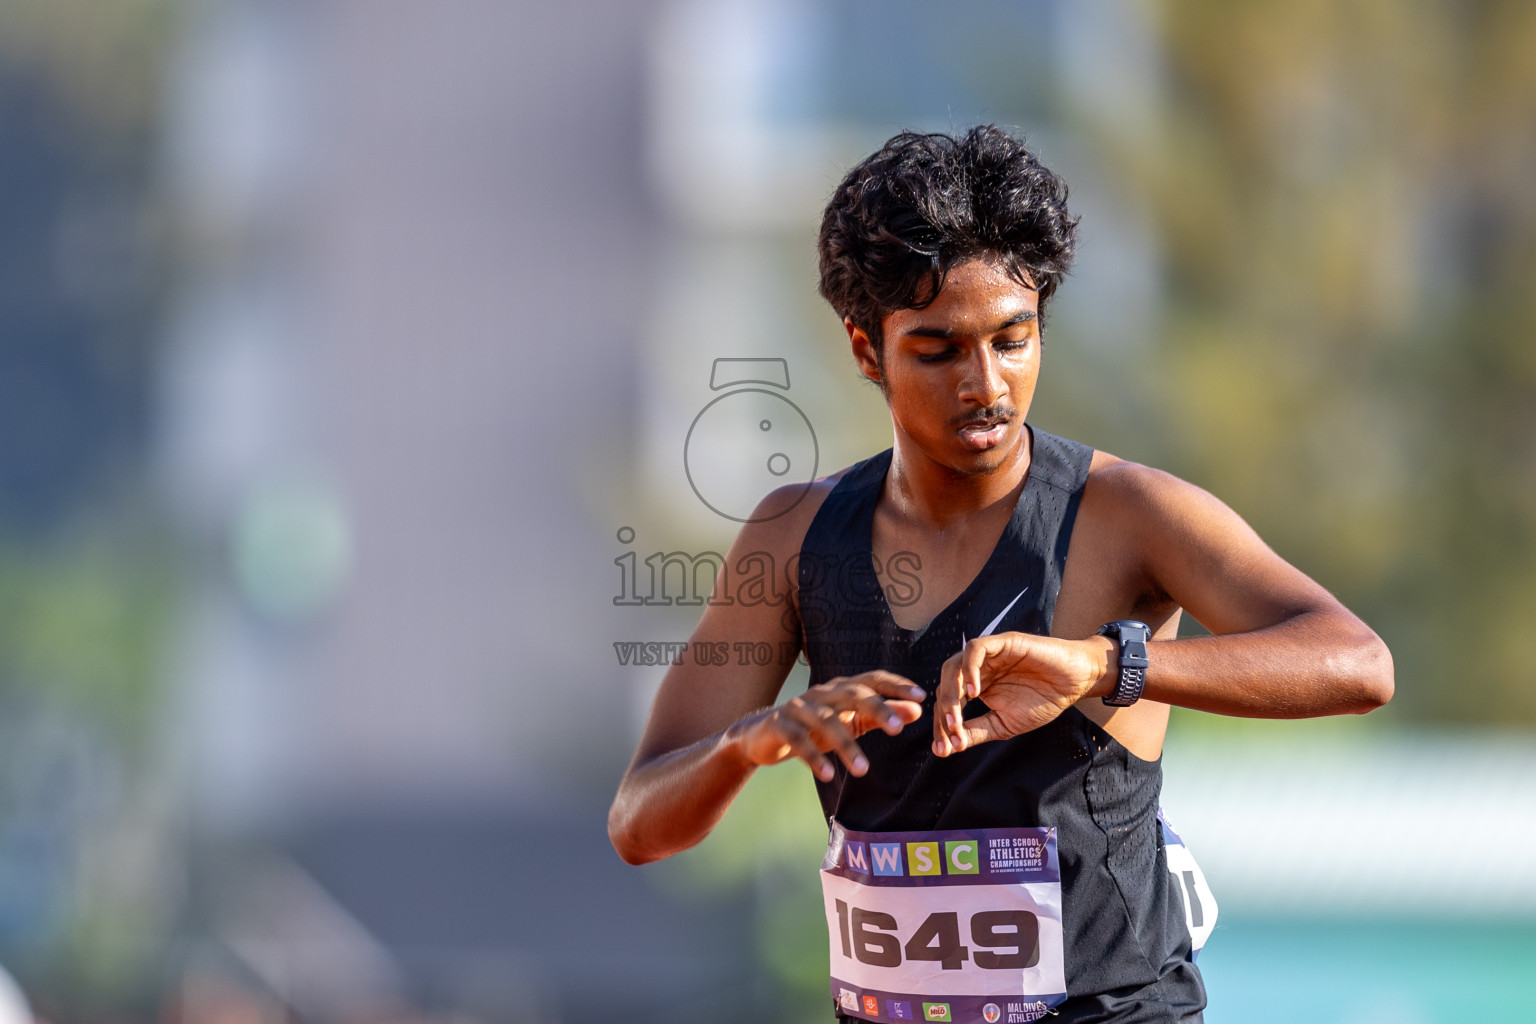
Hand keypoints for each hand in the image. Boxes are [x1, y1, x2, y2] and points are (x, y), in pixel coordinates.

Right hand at [728, 671, 926, 781]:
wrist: (761, 735)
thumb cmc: (813, 727)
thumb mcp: (849, 721)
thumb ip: (881, 715)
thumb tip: (918, 710)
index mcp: (841, 688)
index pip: (872, 679)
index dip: (896, 684)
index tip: (921, 696)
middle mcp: (822, 693)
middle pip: (852, 693)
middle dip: (877, 709)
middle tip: (899, 730)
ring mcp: (799, 708)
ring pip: (826, 721)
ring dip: (846, 745)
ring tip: (864, 770)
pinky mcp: (780, 726)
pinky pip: (798, 741)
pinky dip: (813, 758)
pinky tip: (827, 776)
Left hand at [932, 632, 1113, 755]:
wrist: (1075, 683)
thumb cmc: (1043, 701)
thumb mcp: (1005, 724)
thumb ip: (977, 732)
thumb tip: (948, 748)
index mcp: (975, 686)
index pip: (947, 704)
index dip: (941, 727)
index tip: (941, 750)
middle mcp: (976, 669)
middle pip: (944, 686)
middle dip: (943, 713)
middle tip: (949, 735)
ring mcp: (987, 655)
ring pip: (953, 667)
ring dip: (950, 693)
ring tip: (956, 718)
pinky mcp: (1002, 642)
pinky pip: (975, 650)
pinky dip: (969, 669)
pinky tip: (974, 693)